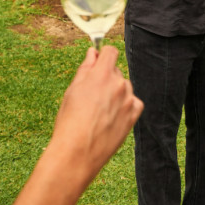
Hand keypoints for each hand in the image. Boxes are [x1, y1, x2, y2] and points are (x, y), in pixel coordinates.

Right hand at [50, 47, 142, 175]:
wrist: (78, 153)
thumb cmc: (70, 121)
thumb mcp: (72, 90)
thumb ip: (85, 68)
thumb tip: (92, 53)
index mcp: (102, 74)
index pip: (110, 51)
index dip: (103, 55)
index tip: (98, 63)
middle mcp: (118, 84)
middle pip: (116, 71)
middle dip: (106, 78)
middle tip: (91, 97)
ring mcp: (128, 100)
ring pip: (124, 87)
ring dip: (116, 93)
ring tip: (99, 111)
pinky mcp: (134, 115)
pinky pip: (133, 102)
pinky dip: (125, 105)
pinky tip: (112, 116)